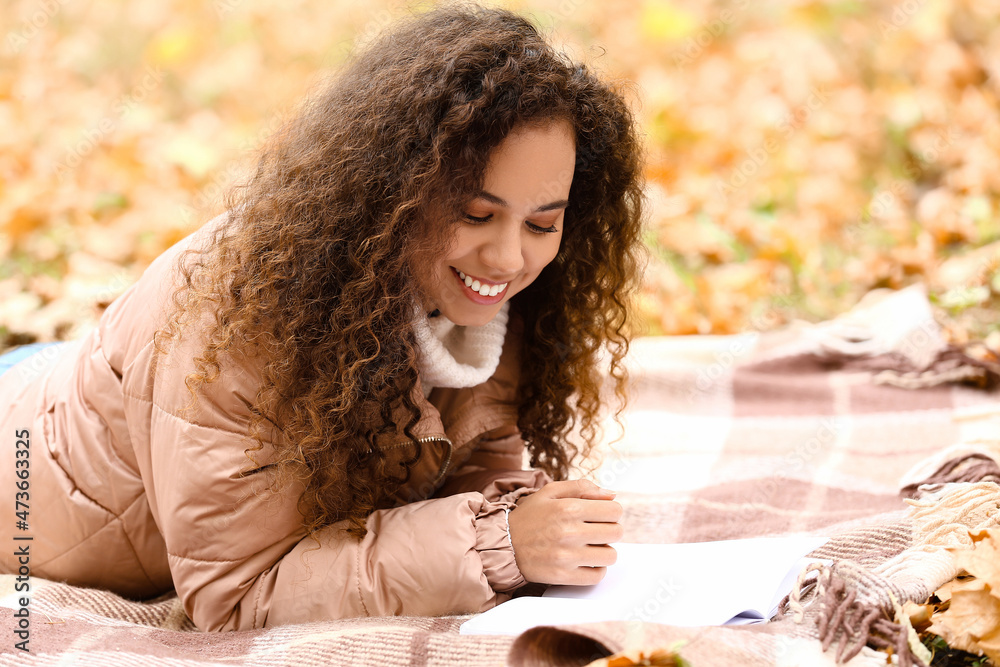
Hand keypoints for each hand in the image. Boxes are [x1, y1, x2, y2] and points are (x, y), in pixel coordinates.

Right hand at [506, 479, 622, 585]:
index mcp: (569, 508)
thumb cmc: (529, 517)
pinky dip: (596, 569)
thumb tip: (612, 494)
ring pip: (610, 556)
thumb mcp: (550, 492)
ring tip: (590, 546)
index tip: (601, 515)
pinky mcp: (564, 576)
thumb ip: (582, 487)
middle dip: (609, 529)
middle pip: (616, 532)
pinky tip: (585, 561)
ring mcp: (567, 556)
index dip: (611, 512)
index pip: (615, 511)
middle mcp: (570, 532)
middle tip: (595, 530)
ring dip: (604, 550)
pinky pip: (597, 576)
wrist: (504, 545)